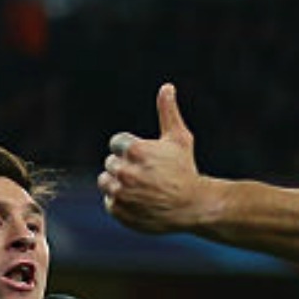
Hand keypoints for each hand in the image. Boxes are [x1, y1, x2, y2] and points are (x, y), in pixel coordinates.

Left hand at [100, 83, 205, 234]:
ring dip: (119, 183)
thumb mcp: (179, 139)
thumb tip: (166, 87)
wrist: (192, 207)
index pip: (117, 143)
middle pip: (111, 162)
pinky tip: (139, 202)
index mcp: (135, 150)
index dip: (132, 150)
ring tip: (140, 188)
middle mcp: (124, 172)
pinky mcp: (118, 211)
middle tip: (148, 176)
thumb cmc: (186, 170)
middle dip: (126, 167)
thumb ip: (168, 112)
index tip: (147, 159)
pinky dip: (121, 202)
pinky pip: (110, 202)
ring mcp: (120, 193)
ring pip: (106, 182)